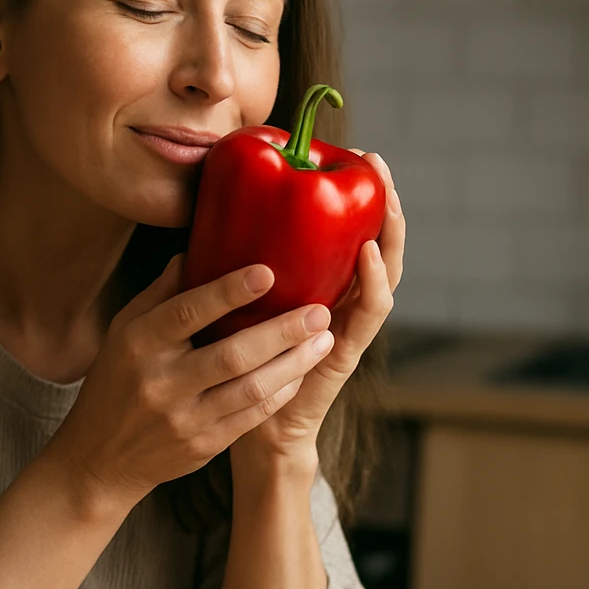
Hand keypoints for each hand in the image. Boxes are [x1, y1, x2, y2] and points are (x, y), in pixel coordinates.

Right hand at [46, 255, 335, 508]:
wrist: (99, 458)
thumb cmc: (116, 381)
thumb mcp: (124, 331)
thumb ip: (159, 294)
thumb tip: (193, 251)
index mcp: (140, 344)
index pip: (187, 313)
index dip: (228, 292)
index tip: (267, 272)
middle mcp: (161, 382)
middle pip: (231, 354)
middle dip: (282, 332)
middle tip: (319, 311)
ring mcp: (184, 418)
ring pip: (251, 388)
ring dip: (294, 364)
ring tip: (324, 340)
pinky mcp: (203, 446)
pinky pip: (252, 416)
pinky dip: (280, 393)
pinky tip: (302, 373)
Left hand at [234, 151, 404, 473]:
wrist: (250, 434)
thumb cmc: (238, 370)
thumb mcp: (236, 310)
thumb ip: (231, 275)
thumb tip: (198, 230)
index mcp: (323, 287)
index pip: (352, 231)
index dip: (359, 195)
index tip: (355, 154)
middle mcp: (345, 302)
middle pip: (379, 242)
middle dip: (384, 201)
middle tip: (377, 162)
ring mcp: (352, 327)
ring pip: (387, 272)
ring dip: (390, 232)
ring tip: (384, 196)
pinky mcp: (348, 352)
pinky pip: (371, 313)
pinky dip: (373, 280)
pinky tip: (366, 251)